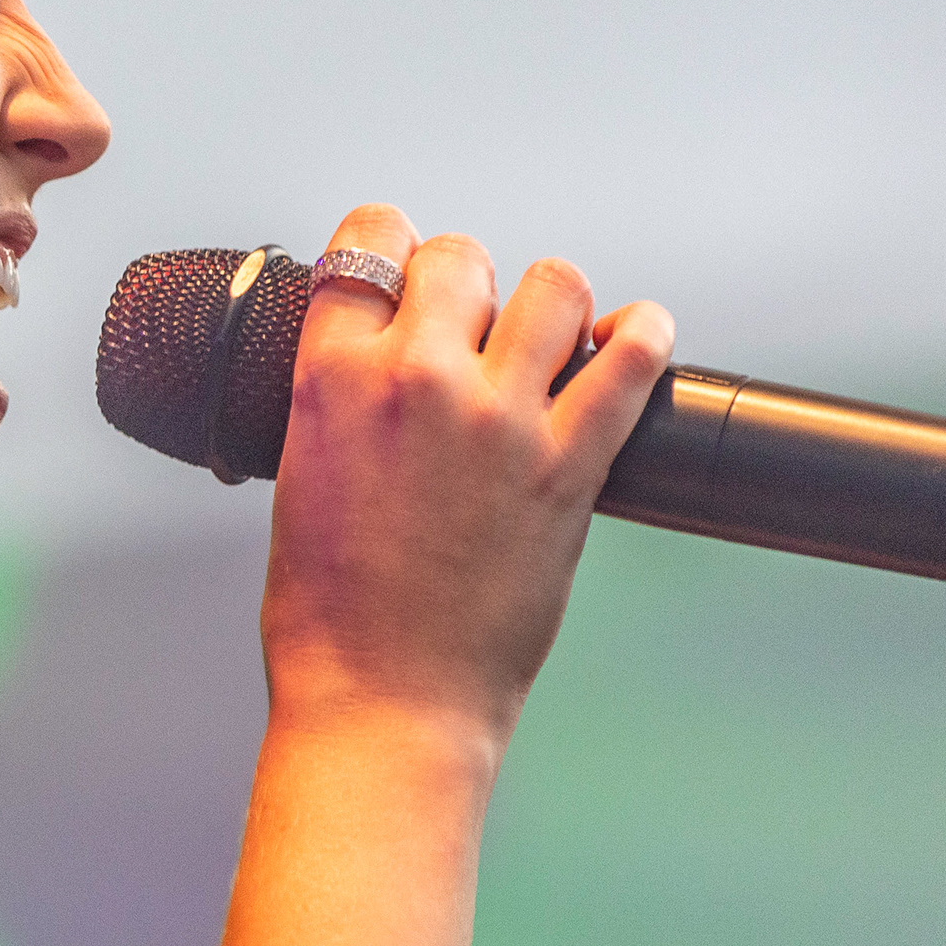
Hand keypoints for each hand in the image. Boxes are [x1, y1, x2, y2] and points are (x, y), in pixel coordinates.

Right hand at [259, 203, 673, 743]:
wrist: (383, 702)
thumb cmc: (330, 616)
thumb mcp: (302, 477)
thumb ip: (340, 402)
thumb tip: (376, 364)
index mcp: (331, 380)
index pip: (368, 243)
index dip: (391, 248)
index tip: (405, 274)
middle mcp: (415, 380)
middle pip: (462, 256)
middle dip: (469, 285)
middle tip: (473, 334)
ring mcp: (498, 419)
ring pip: (553, 285)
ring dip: (552, 306)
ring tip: (549, 342)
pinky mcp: (568, 466)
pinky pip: (631, 361)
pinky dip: (643, 337)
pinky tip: (635, 341)